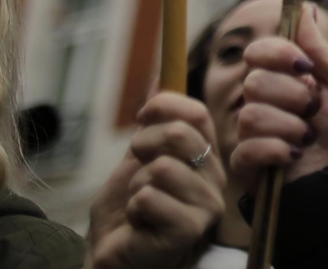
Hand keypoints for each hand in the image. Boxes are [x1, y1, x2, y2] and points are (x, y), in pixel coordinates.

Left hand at [87, 92, 224, 268]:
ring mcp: (206, 205)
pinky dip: (132, 209)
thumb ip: (152, 126)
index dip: (165, 105)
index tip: (142, 118)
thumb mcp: (136, 163)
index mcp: (206, 158)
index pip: (197, 113)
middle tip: (136, 170)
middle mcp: (214, 178)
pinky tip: (140, 225)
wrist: (113, 262)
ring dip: (135, 186)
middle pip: (181, 135)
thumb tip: (158, 78)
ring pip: (161, 168)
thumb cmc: (126, 217)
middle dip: (144, 146)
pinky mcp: (189, 228)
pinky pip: (148, 197)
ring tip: (139, 206)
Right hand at [228, 5, 327, 186]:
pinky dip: (279, 151)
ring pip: (251, 115)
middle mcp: (262, 101)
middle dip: (293, 96)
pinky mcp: (246, 163)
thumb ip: (319, 48)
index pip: (258, 52)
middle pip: (254, 82)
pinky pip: (247, 147)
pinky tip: (295, 156)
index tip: (304, 66)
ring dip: (291, 127)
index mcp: (284, 77)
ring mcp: (251, 132)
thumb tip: (305, 9)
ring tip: (308, 137)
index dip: (276, 54)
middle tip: (315, 110)